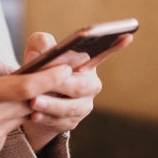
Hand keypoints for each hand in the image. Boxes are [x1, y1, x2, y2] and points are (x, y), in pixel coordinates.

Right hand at [0, 53, 73, 157]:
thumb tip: (13, 65)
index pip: (26, 85)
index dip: (51, 76)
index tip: (68, 67)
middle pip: (32, 100)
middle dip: (45, 88)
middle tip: (57, 72)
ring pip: (23, 114)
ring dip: (24, 101)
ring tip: (11, 90)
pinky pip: (10, 127)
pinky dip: (6, 117)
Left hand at [18, 31, 130, 151]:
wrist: (31, 101)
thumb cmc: (40, 70)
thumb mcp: (38, 53)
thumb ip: (40, 45)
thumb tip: (40, 52)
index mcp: (86, 63)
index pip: (103, 53)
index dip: (116, 45)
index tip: (127, 35)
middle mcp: (90, 85)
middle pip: (79, 86)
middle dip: (61, 84)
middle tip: (44, 83)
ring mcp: (83, 106)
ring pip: (69, 107)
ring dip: (51, 105)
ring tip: (34, 102)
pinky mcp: (71, 122)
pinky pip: (60, 121)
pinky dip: (45, 118)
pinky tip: (34, 115)